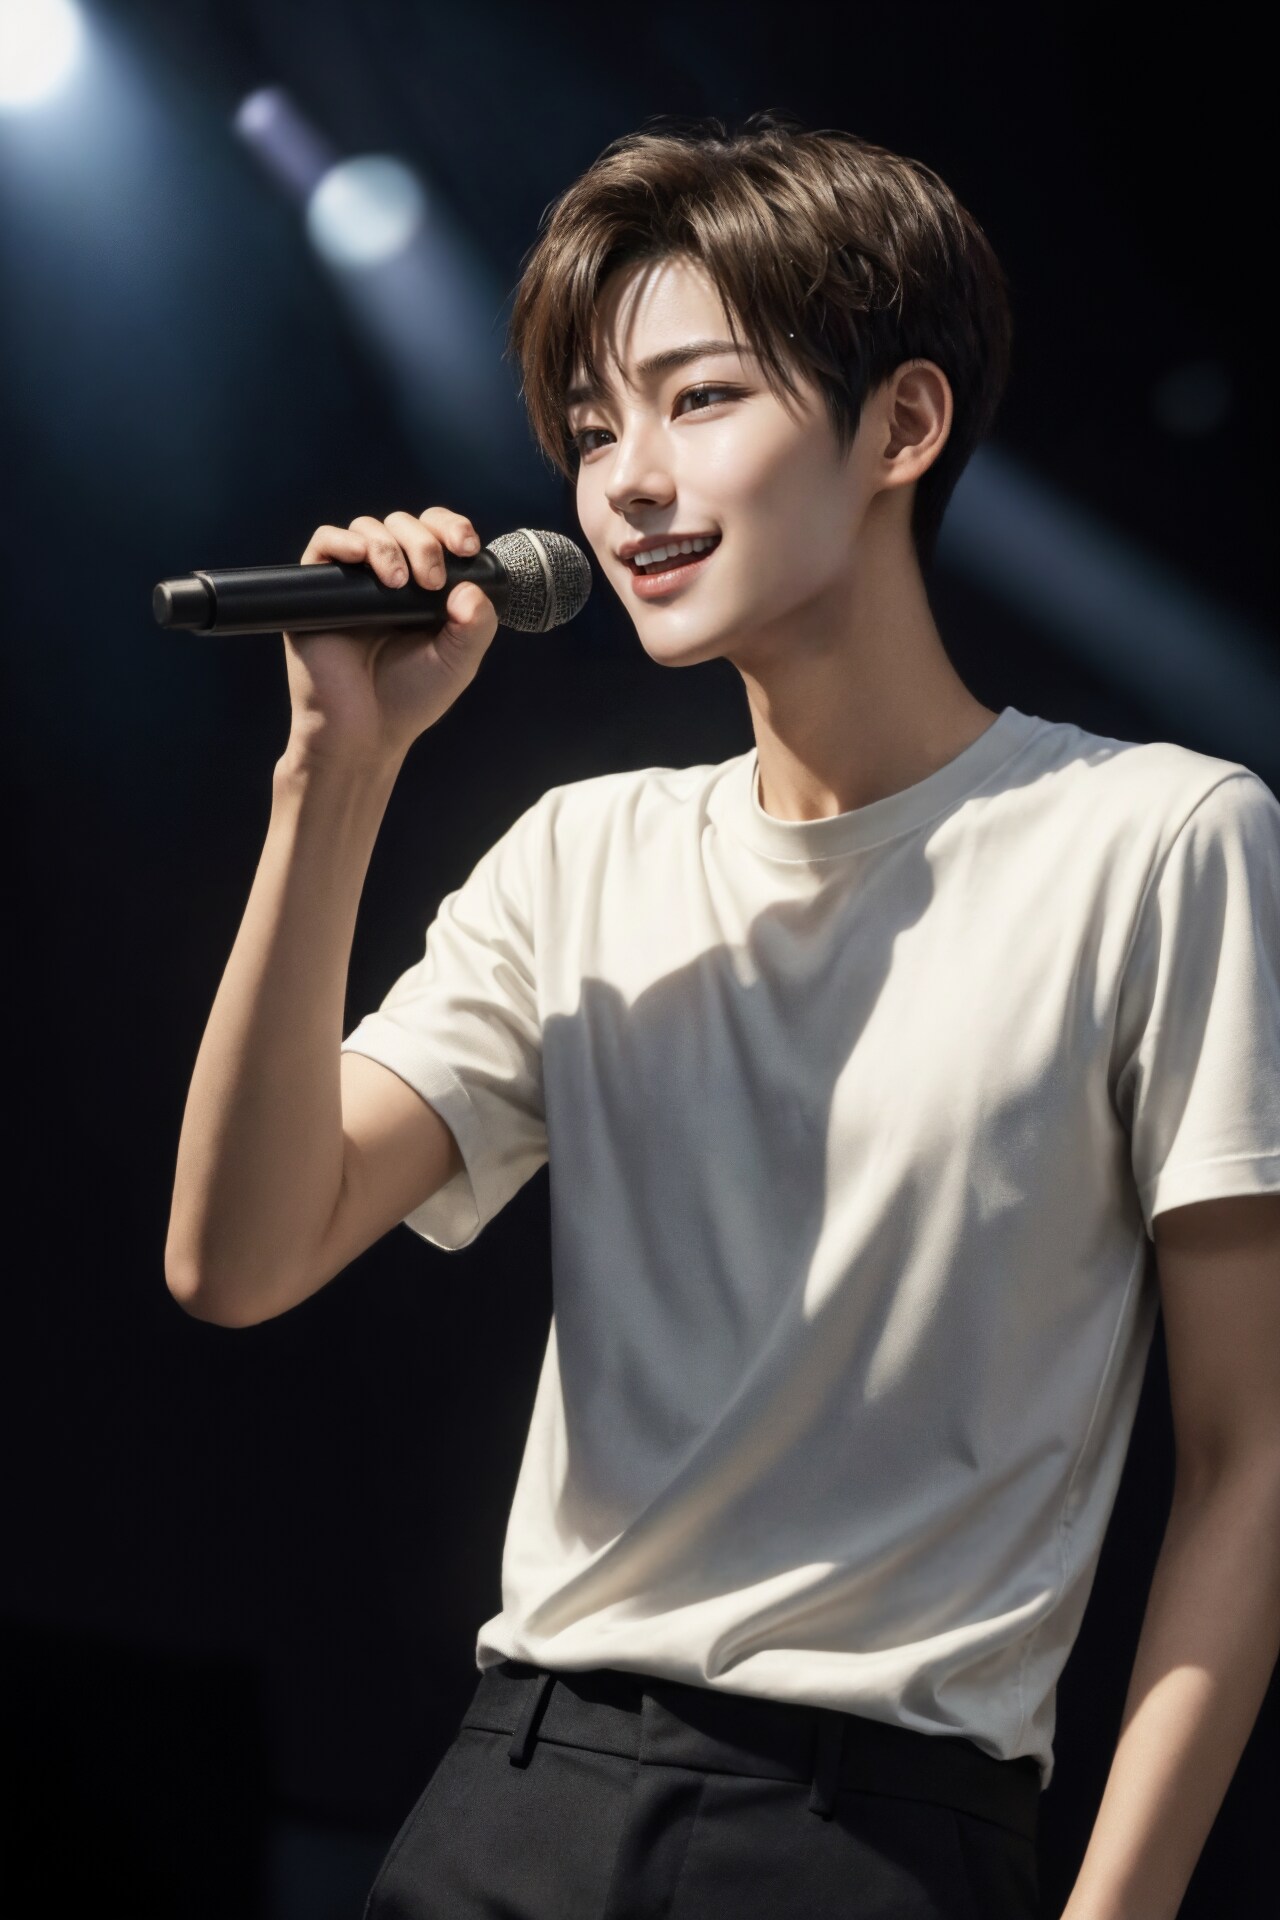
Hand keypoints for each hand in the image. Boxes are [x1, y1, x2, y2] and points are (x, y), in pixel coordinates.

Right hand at [279, 506, 498, 769]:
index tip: (465, 547)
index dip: (451, 528)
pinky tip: (359, 557)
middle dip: (423, 542)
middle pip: (402, 524)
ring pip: (366, 528)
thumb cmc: (409, 700)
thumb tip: (470, 588)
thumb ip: (477, 626)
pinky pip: (322, 545)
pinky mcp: (317, 592)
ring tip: (398, 583)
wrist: (363, 734)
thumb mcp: (459, 662)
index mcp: (423, 588)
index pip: (436, 534)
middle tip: (431, 580)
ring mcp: (351, 583)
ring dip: (387, 544)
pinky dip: (341, 542)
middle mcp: (387, 579)